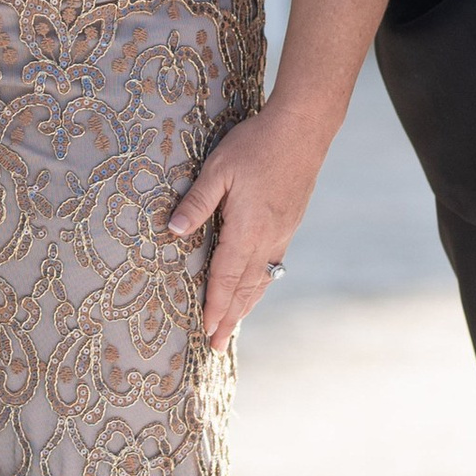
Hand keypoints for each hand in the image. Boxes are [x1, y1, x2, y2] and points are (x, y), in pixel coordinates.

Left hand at [169, 107, 324, 347]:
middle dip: (230, 319)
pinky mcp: (290, 224)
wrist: (303, 129)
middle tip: (217, 346)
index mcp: (248, 229)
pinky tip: (256, 288)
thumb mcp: (218, 169)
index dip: (214, 305)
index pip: (226, 277)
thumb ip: (197, 203)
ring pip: (262, 280)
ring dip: (246, 306)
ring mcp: (282, 233)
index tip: (205, 330)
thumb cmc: (256, 145)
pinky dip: (261, 286)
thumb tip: (172, 232)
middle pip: (246, 289)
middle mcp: (268, 239)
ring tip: (234, 327)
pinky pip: (273, 266)